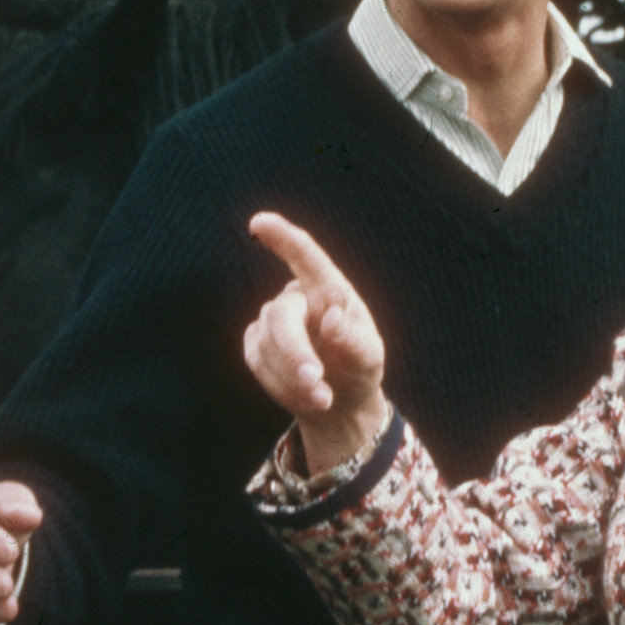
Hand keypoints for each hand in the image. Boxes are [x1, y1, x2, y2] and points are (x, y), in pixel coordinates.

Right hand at [241, 214, 390, 478]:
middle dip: (294, 352)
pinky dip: (281, 385)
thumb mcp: (369, 358)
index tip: (259, 223)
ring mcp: (272, 320)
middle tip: (316, 382)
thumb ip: (355, 340)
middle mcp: (297, 298)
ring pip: (266, 343)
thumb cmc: (359, 369)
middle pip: (280, 315)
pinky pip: (257, 362)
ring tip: (323, 399)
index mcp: (329, 290)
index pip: (305, 257)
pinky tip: (305, 396)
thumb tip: (331, 319)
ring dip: (293, 377)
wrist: (339, 401)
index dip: (282, 238)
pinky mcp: (255, 344)